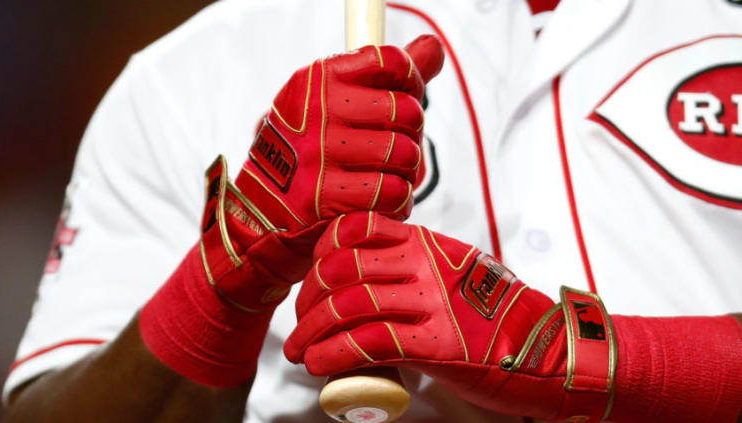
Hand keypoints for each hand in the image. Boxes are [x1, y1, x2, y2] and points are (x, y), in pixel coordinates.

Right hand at [207, 34, 444, 301]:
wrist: (258, 211)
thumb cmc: (307, 153)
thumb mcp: (331, 103)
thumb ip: (385, 76)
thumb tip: (434, 48)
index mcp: (320, 79)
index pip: (392, 62)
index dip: (412, 83)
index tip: (405, 101)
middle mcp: (318, 110)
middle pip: (407, 111)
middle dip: (412, 137)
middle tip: (396, 152)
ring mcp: (318, 153)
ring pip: (404, 154)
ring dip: (406, 173)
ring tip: (389, 178)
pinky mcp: (323, 196)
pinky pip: (391, 193)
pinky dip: (396, 202)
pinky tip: (381, 203)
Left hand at [284, 212, 617, 421]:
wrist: (551, 349)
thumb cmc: (499, 316)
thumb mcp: (454, 274)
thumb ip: (413, 269)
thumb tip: (365, 284)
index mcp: (427, 244)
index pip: (356, 227)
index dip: (322, 253)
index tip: (313, 280)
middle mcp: (425, 265)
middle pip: (341, 268)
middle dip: (308, 300)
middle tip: (301, 325)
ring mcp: (432, 302)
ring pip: (348, 305)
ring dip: (311, 333)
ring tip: (300, 352)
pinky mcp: (438, 344)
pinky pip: (368, 343)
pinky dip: (333, 355)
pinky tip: (320, 366)